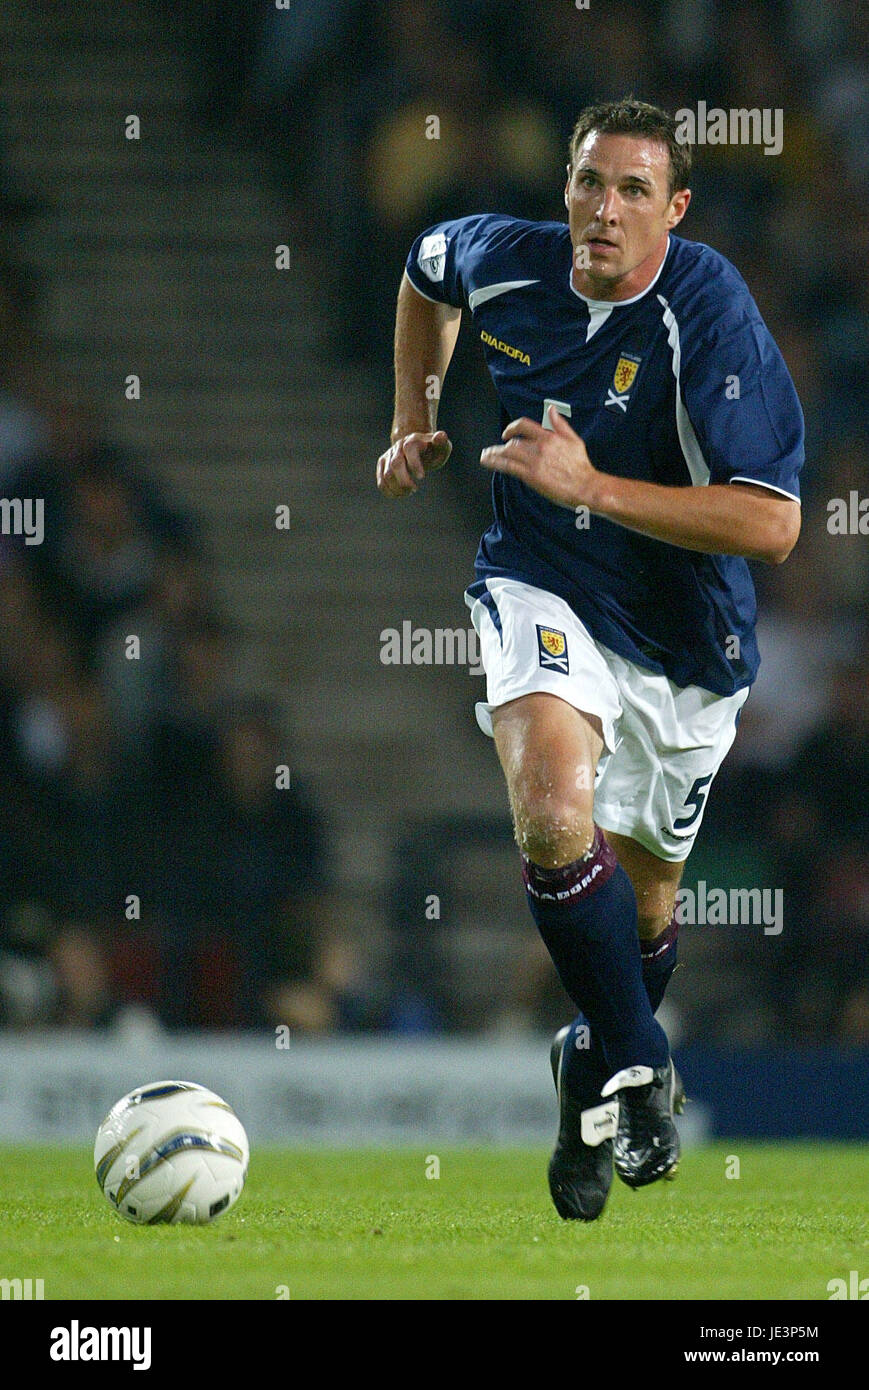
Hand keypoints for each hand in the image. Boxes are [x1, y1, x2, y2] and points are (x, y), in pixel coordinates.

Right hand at [376, 429, 451, 497]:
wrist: (417, 447)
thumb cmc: (432, 450)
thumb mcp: (441, 446)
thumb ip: (442, 442)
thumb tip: (441, 436)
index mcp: (413, 440)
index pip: (409, 449)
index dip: (414, 464)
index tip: (422, 477)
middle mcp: (398, 447)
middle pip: (395, 464)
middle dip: (404, 481)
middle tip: (415, 489)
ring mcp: (388, 455)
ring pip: (387, 475)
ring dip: (398, 488)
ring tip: (409, 491)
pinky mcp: (383, 464)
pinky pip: (381, 482)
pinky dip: (389, 492)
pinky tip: (401, 494)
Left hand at [480, 405, 599, 509]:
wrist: (585, 486)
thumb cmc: (581, 466)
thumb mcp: (573, 440)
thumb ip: (559, 424)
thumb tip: (550, 409)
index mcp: (549, 436)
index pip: (524, 425)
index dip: (512, 428)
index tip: (506, 434)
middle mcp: (540, 446)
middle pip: (513, 442)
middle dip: (501, 447)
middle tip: (493, 450)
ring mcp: (534, 461)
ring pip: (507, 453)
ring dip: (494, 454)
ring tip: (485, 456)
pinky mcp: (530, 475)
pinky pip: (508, 466)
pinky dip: (495, 462)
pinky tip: (487, 462)